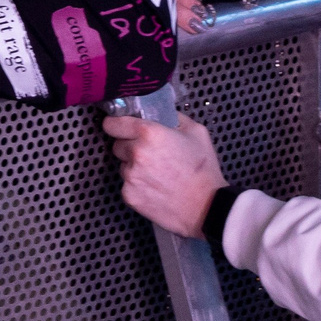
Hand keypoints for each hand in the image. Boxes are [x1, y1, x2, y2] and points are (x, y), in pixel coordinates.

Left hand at [103, 110, 225, 238]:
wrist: (208, 208)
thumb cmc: (203, 171)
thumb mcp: (196, 132)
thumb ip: (174, 117)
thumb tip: (161, 112)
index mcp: (148, 133)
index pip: (112, 124)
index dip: (116, 125)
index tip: (120, 128)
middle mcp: (135, 153)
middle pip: (118, 145)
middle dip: (129, 147)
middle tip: (151, 154)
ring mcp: (130, 176)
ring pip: (123, 166)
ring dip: (134, 167)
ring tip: (158, 174)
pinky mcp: (129, 195)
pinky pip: (127, 185)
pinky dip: (137, 186)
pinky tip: (156, 187)